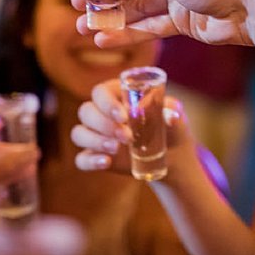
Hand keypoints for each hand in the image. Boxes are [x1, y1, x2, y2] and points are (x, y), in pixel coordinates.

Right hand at [71, 79, 194, 175]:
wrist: (173, 157)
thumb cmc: (171, 126)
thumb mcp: (175, 116)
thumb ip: (173, 112)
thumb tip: (170, 115)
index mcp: (117, 95)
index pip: (100, 92)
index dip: (106, 103)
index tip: (124, 116)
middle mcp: (102, 113)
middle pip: (86, 111)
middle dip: (103, 124)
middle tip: (127, 136)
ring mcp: (97, 135)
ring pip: (79, 133)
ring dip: (95, 140)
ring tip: (117, 149)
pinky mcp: (97, 156)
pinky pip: (81, 159)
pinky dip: (89, 161)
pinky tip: (106, 162)